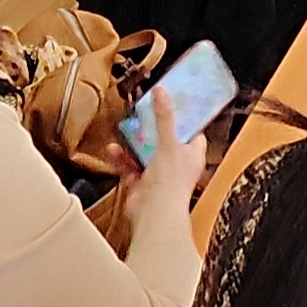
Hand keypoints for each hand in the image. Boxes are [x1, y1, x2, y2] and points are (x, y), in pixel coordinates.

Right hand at [128, 88, 206, 220]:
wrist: (154, 215)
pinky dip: (121, 160)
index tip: (173, 102)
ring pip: (144, 153)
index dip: (184, 117)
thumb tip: (162, 92)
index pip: (192, 131)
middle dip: (151, 129)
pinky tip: (114, 151)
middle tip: (142, 114)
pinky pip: (129, 168)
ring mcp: (159, 175)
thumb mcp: (168, 142)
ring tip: (124, 131)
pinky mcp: (142, 185)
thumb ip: (164, 117)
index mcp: (192, 154)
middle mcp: (178, 165)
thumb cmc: (170, 184)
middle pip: (164, 140)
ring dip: (132, 144)